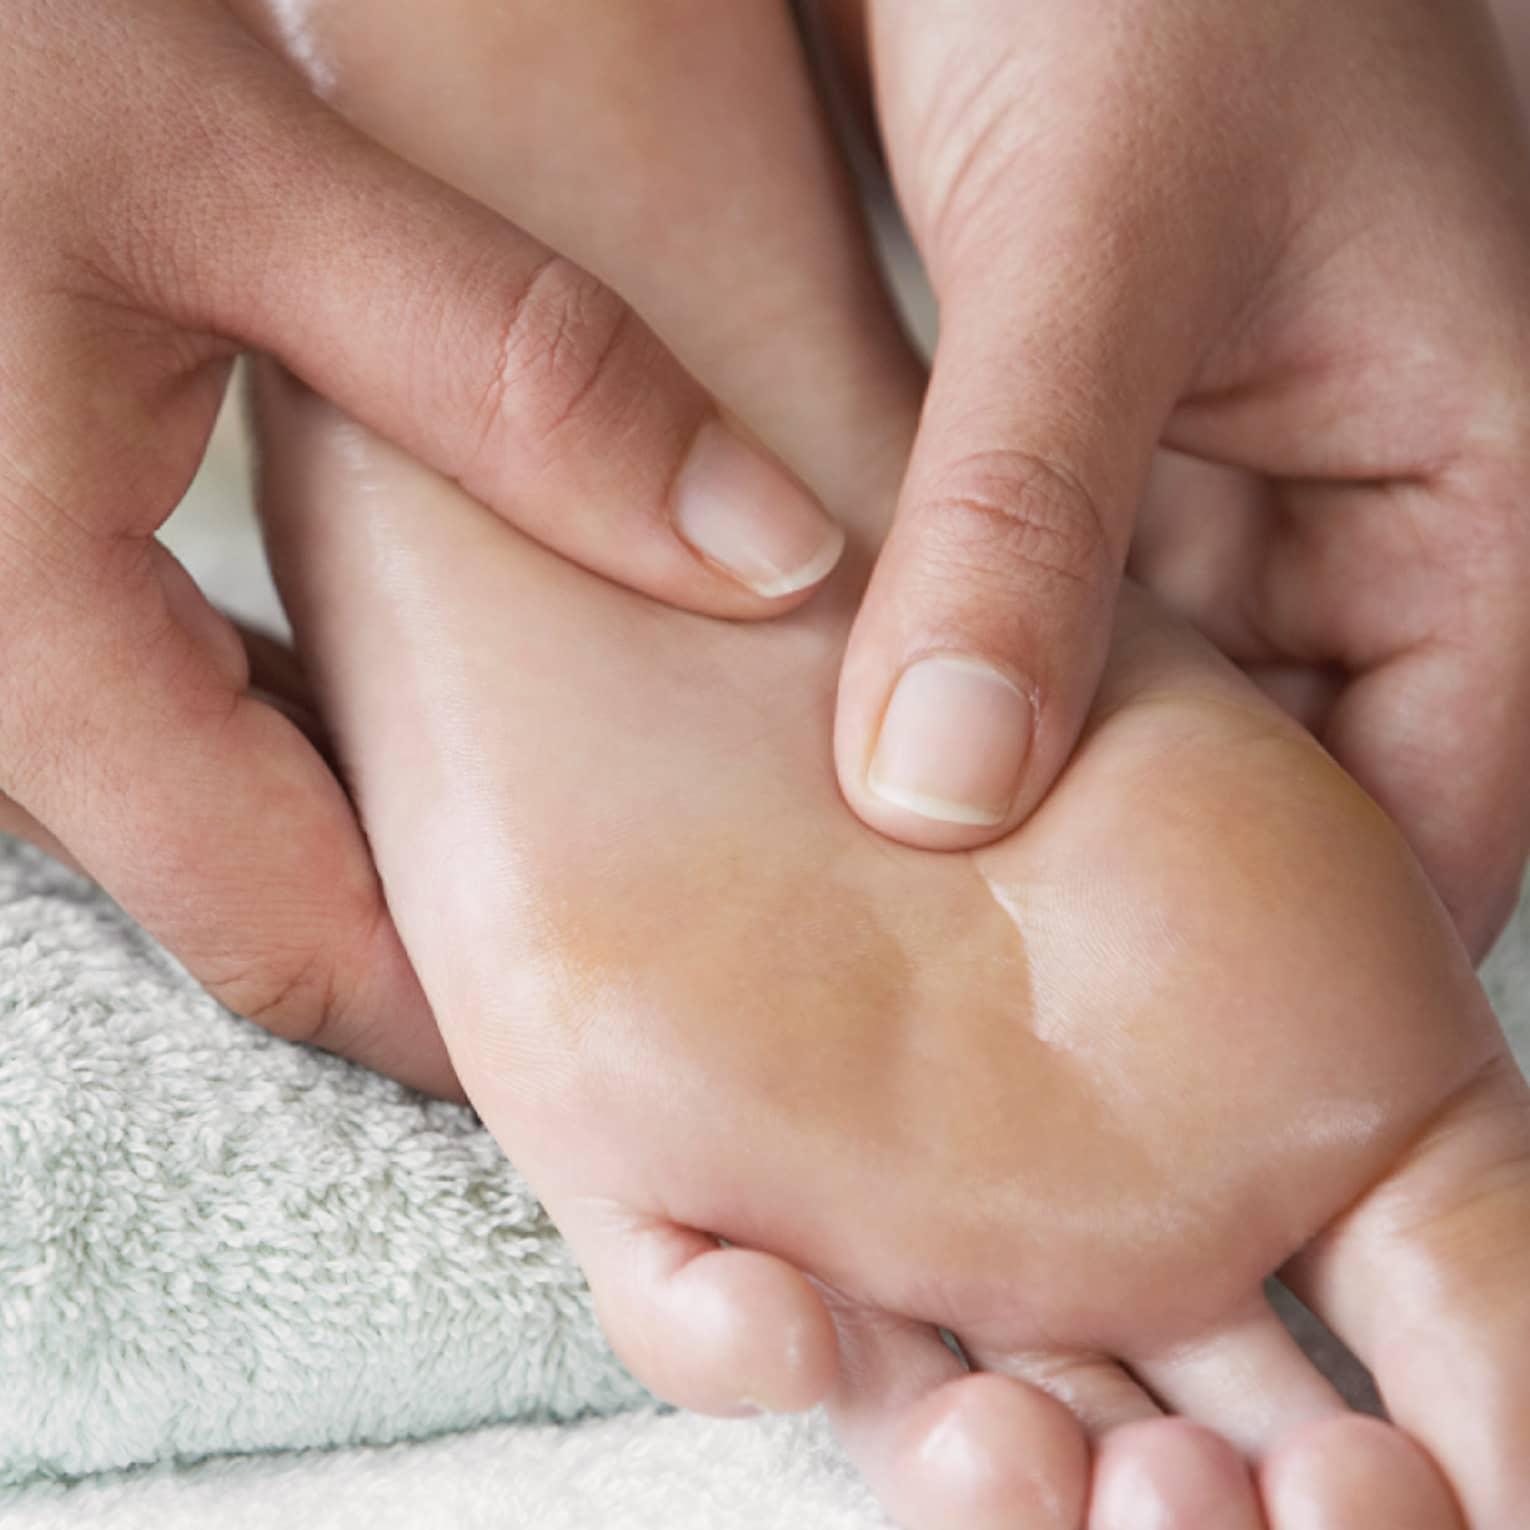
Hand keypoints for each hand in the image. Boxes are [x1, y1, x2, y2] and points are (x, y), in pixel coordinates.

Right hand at [0, 0, 839, 1090]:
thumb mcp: (238, 170)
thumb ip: (511, 370)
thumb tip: (767, 552)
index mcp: (28, 642)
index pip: (286, 941)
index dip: (466, 1019)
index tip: (633, 1032)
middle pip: (255, 895)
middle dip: (444, 926)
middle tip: (638, 904)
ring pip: (212, 810)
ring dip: (380, 818)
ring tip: (568, 791)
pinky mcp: (9, 579)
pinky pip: (168, 710)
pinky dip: (299, 721)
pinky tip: (418, 667)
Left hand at [822, 0, 1529, 956]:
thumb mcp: (1095, 239)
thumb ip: (1025, 511)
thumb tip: (943, 784)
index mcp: (1477, 485)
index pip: (1434, 823)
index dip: (1299, 971)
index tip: (1126, 1079)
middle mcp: (1358, 516)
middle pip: (1272, 794)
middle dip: (1128, 891)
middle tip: (961, 1014)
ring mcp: (1220, 499)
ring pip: (1144, 716)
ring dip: (1024, 783)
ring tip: (880, 908)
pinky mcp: (1093, 468)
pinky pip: (1044, 623)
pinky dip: (965, 679)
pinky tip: (851, 744)